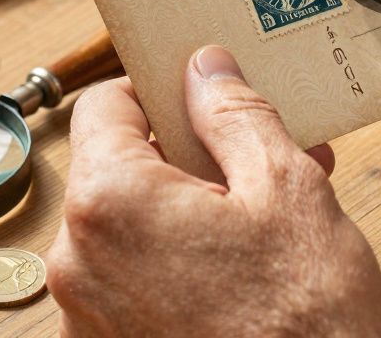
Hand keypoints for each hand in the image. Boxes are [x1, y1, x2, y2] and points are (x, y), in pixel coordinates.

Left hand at [46, 45, 380, 336]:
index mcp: (109, 202)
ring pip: (133, 230)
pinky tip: (246, 271)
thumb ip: (235, 115)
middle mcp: (77, 261)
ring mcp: (87, 319)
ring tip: (270, 219)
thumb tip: (204, 68)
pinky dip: (181, 265)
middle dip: (191, 157)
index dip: (157, 88)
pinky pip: (135, 285)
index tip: (199, 92)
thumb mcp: (287, 190)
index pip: (105, 105)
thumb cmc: (303, 323)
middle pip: (121, 170)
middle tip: (260, 157)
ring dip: (193, 212)